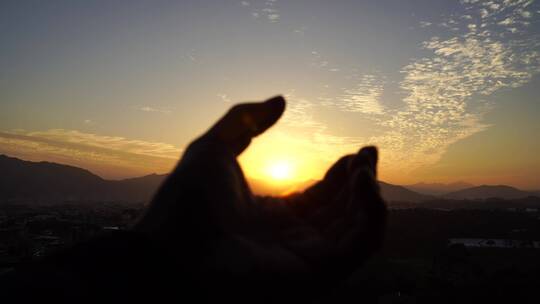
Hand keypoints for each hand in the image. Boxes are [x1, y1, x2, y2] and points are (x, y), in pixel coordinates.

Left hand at [134, 96, 386, 297]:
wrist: (172, 248)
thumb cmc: (187, 200)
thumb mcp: (215, 147)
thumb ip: (246, 121)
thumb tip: (281, 100)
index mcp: (273, 215)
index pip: (320, 196)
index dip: (342, 175)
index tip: (357, 152)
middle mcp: (293, 238)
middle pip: (342, 211)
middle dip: (361, 181)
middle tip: (369, 152)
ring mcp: (306, 258)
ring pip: (357, 229)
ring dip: (369, 196)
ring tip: (365, 166)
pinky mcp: (316, 273)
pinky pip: (360, 247)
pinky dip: (372, 216)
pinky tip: (365, 184)